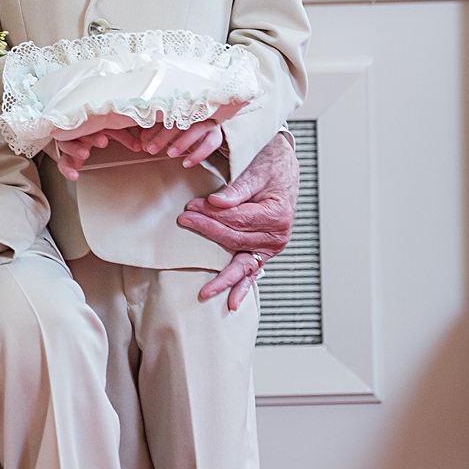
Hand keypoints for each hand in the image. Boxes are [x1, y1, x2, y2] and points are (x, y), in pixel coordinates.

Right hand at [51, 126, 141, 180]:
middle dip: (89, 137)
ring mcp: (69, 144)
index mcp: (87, 123)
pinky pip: (62, 162)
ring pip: (66, 145)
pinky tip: (74, 175)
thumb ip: (123, 137)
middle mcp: (76, 132)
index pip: (89, 125)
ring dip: (75, 150)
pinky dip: (67, 169)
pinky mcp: (65, 156)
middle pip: (78, 132)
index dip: (96, 133)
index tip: (105, 140)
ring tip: (84, 154)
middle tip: (101, 142)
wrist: (77, 131)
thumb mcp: (111, 130)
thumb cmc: (96, 129)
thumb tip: (138, 146)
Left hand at [137, 119, 224, 168]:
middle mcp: (195, 113)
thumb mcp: (169, 127)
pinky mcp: (216, 134)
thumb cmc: (184, 125)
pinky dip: (198, 154)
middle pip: (179, 122)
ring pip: (196, 130)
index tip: (143, 139)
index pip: (166, 116)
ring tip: (170, 153)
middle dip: (163, 136)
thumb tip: (143, 141)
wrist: (208, 125)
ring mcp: (207, 122)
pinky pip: (209, 144)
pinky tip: (186, 162)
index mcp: (181, 108)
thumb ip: (156, 131)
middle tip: (151, 148)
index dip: (153, 128)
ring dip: (182, 142)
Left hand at [184, 130, 297, 307]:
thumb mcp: (256, 170)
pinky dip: (242, 286)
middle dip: (208, 232)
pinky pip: (252, 271)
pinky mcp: (264, 251)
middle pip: (235, 239)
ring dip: (223, 276)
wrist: (284, 166)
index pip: (237, 219)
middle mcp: (277, 235)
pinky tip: (232, 302)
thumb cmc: (271, 166)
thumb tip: (216, 203)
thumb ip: (237, 189)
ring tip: (206, 291)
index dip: (212, 215)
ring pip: (242, 262)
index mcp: (276, 215)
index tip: (190, 208)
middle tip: (184, 221)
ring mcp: (272, 246)